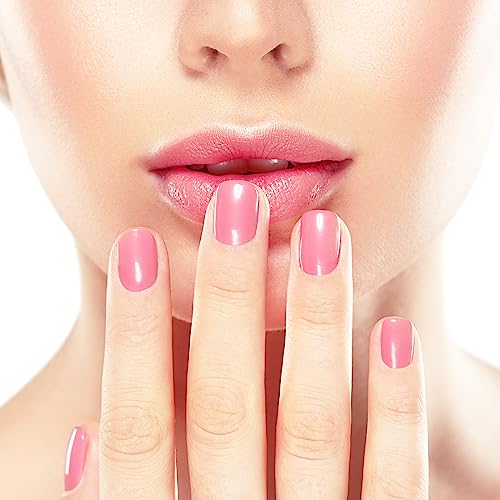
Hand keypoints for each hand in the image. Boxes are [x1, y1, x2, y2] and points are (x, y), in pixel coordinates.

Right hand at [61, 180, 428, 498]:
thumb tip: (94, 434)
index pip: (138, 427)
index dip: (133, 335)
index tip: (137, 249)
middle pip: (223, 408)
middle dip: (226, 301)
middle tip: (238, 207)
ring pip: (311, 427)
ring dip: (315, 326)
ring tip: (322, 237)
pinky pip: (393, 486)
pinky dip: (393, 411)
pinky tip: (396, 334)